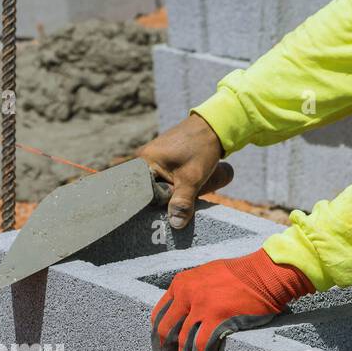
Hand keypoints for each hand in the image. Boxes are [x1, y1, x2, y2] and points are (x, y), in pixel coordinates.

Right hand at [137, 113, 233, 228]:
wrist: (214, 125)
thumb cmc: (200, 148)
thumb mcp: (192, 178)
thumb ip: (183, 202)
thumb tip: (176, 225)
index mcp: (142, 162)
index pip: (137, 193)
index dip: (148, 207)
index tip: (156, 218)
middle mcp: (141, 159)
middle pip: (146, 190)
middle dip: (160, 201)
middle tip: (170, 210)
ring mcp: (150, 158)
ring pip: (155, 185)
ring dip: (167, 193)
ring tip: (178, 197)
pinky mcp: (160, 159)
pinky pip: (160, 178)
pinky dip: (170, 185)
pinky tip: (179, 189)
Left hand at [151, 249, 314, 350]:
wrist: (265, 272)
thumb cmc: (240, 274)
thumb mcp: (206, 276)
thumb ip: (191, 292)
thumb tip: (183, 315)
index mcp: (181, 284)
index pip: (159, 315)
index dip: (158, 337)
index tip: (161, 350)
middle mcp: (186, 295)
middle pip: (166, 331)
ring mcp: (201, 307)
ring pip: (183, 343)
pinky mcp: (218, 319)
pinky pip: (201, 348)